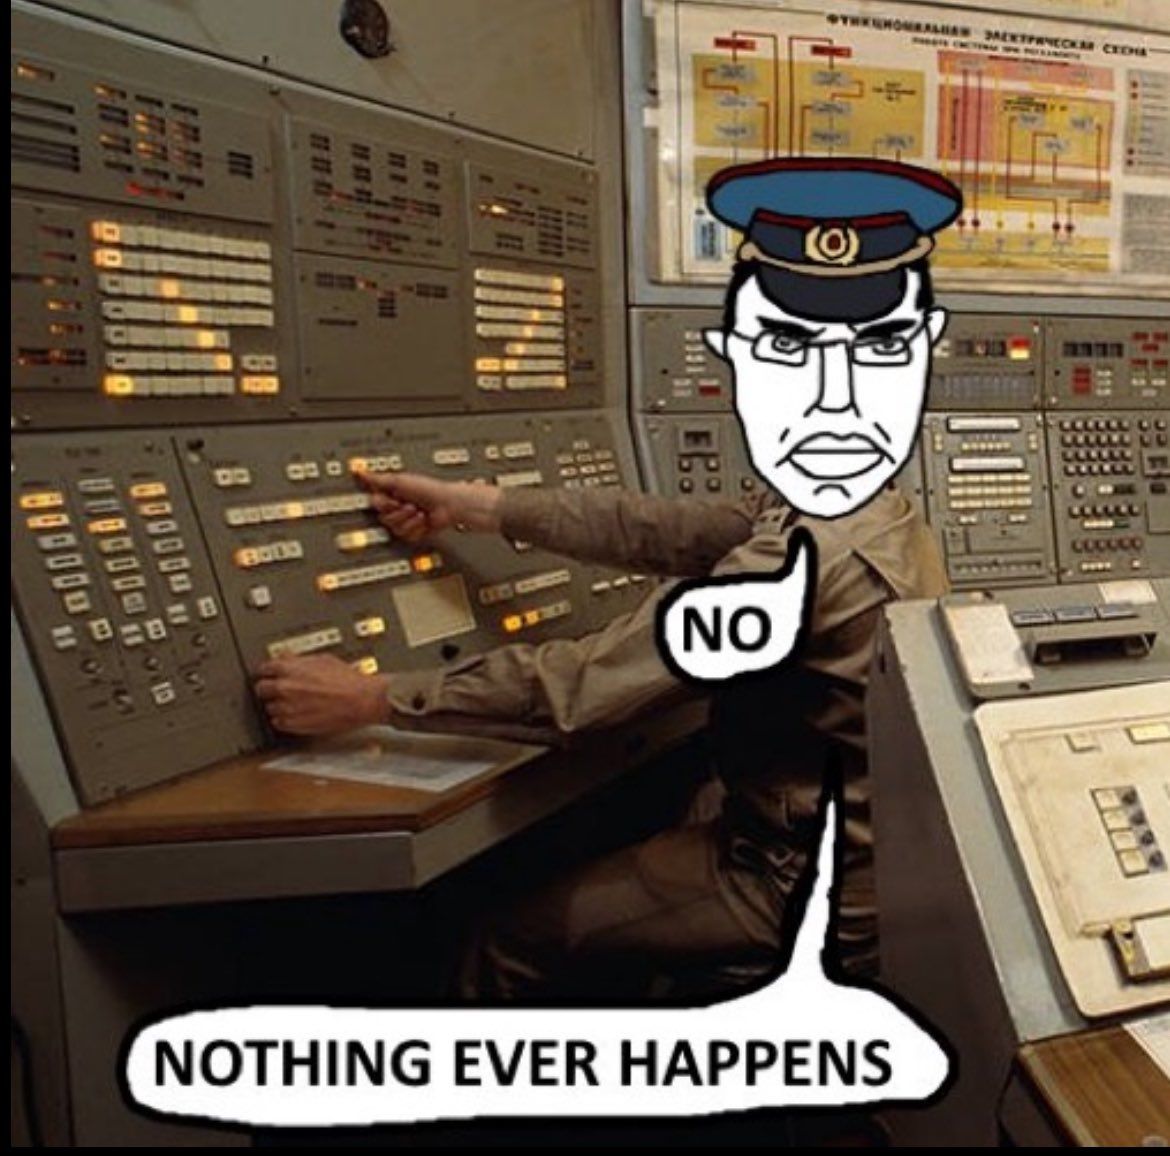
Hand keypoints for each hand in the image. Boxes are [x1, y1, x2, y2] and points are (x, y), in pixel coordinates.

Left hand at [254, 654, 390, 735]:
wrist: (361, 700)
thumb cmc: (348, 680)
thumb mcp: (323, 659)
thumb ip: (299, 660)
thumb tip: (287, 657)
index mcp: (289, 669)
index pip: (264, 669)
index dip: (268, 671)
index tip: (270, 674)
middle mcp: (284, 688)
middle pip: (260, 689)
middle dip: (268, 688)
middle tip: (277, 689)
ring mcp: (288, 708)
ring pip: (269, 708)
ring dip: (277, 705)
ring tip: (292, 703)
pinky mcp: (294, 725)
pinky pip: (278, 723)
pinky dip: (284, 719)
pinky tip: (296, 714)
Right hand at [357, 470, 501, 541]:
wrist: (449, 505)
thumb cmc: (429, 490)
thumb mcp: (400, 480)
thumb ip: (377, 479)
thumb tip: (359, 471)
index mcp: (393, 492)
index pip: (376, 503)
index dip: (385, 503)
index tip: (393, 499)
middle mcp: (399, 506)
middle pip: (384, 518)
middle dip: (398, 512)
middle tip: (410, 505)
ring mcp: (407, 520)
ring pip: (395, 529)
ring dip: (409, 520)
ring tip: (419, 512)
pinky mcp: (416, 531)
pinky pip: (407, 536)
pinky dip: (416, 528)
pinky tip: (424, 521)